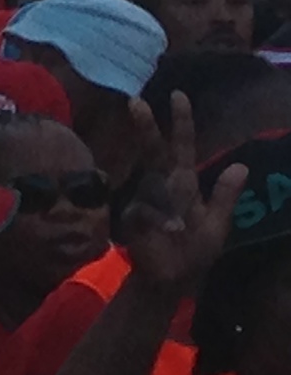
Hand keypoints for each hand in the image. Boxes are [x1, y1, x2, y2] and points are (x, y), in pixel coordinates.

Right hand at [118, 93, 244, 304]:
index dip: (181, 122)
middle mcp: (161, 185)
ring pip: (150, 184)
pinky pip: (146, 213)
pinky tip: (173, 234)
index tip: (178, 95)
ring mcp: (145, 199)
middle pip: (153, 151)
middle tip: (136, 102)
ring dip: (162, 200)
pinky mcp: (133, 217)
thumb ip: (226, 196)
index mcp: (184, 182)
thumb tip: (240, 165)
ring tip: (178, 227)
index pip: (182, 146)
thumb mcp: (218, 223)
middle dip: (145, 127)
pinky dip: (162, 223)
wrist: (173, 279)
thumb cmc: (195, 251)